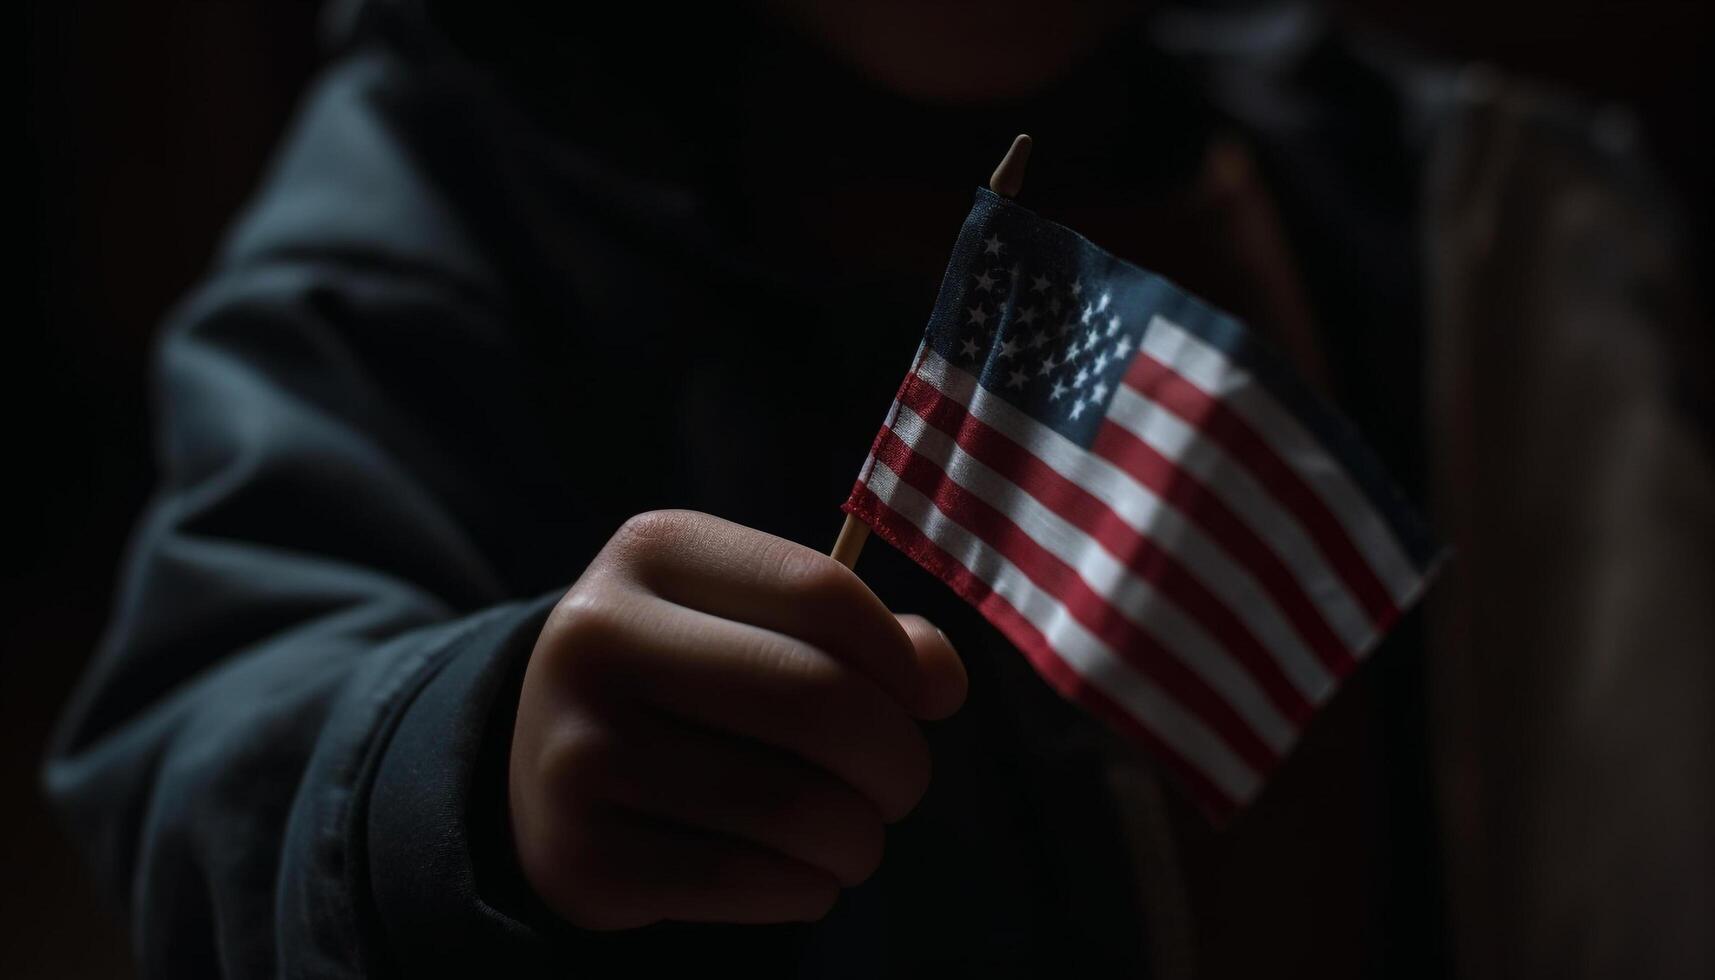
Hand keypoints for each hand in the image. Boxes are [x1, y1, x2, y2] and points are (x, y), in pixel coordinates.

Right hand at [508, 510, 966, 929]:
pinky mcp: (578, 855)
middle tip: (901, 784)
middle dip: (897, 759)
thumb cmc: (695, 681)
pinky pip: (746, 882)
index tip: (921, 698)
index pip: (822, 593)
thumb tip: (941, 681)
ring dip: (859, 838)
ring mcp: (577, 749)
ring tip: (855, 837)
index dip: (900, 659)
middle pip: (818, 700)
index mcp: (653, 551)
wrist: (549, 768)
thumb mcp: (760, 622)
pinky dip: (806, 889)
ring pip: (794, 807)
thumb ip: (866, 636)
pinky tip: (804, 876)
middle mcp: (597, 637)